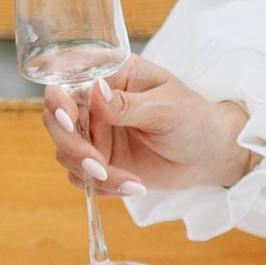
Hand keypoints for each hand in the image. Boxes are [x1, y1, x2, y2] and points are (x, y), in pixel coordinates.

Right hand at [43, 57, 253, 196]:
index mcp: (109, 77)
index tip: (69, 121)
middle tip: (99, 165)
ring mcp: (95, 134)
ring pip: (65, 153)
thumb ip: (127, 104)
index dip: (57, 101)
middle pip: (56, 121)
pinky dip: (103, 187)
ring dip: (91, 172)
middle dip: (72, 147)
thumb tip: (94, 92)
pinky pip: (83, 178)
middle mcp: (94, 104)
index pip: (66, 81)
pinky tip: (133, 186)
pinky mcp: (100, 162)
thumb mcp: (166, 107)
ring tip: (129, 181)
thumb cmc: (194, 118)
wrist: (210, 153)